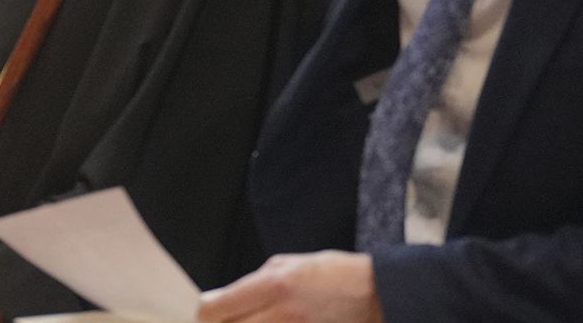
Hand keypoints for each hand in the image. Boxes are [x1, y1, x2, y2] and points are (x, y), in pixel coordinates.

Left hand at [198, 251, 381, 322]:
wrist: (377, 296)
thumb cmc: (333, 275)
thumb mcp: (286, 265)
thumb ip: (252, 283)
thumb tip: (223, 299)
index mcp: (272, 286)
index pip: (214, 310)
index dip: (204, 314)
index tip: (207, 313)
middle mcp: (281, 314)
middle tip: (225, 321)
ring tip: (248, 321)